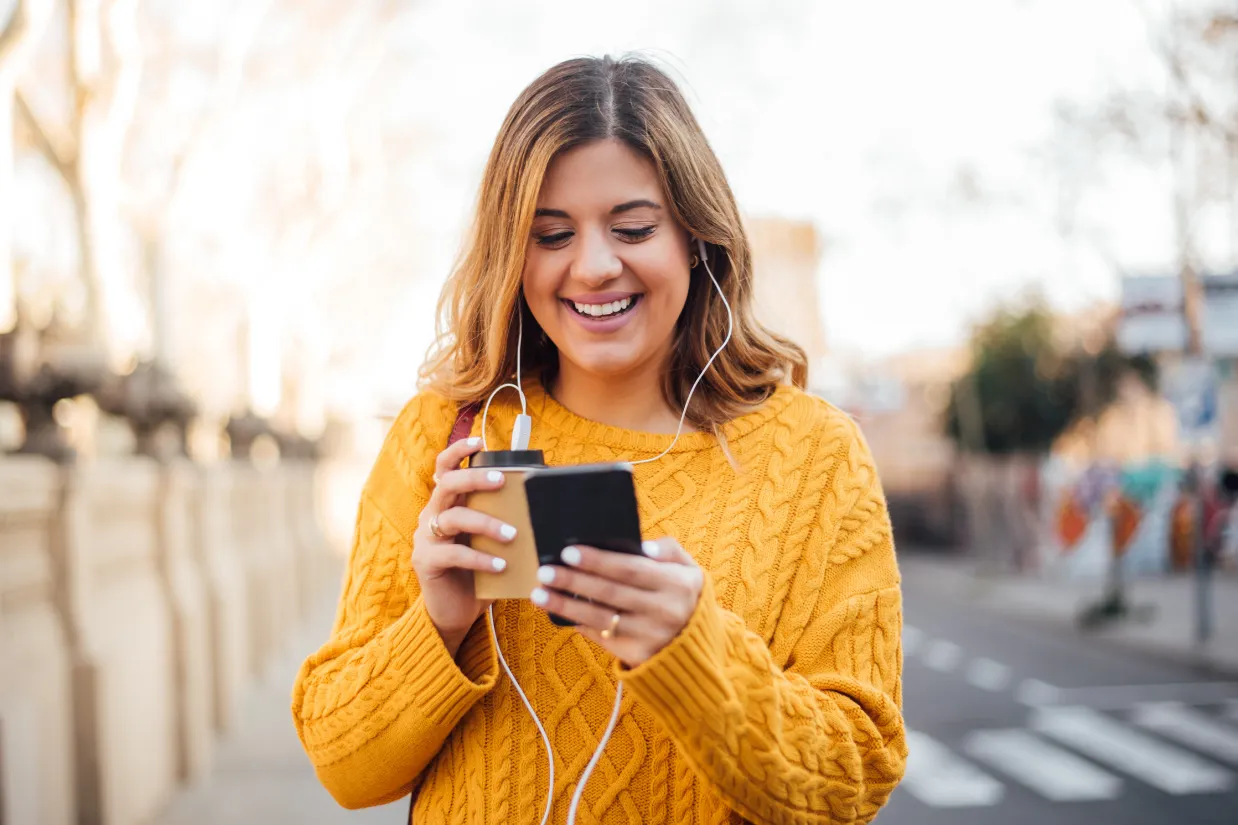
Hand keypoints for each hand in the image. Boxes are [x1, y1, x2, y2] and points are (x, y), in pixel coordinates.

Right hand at [412, 436, 518, 655]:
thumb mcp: (490, 541)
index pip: (444, 469)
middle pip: (447, 485)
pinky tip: (500, 564)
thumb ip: (503, 520)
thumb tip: (543, 505)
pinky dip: (479, 557)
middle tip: (501, 480)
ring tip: (512, 534)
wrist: (455, 611)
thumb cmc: (478, 571)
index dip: (457, 452)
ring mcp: (426, 538)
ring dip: (485, 522)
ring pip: (453, 517)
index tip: (478, 441)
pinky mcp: (426, 562)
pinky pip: (453, 554)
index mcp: (447, 504)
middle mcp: (432, 515)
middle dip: (475, 478)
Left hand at [530, 537, 703, 667]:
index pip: (630, 569)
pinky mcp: (635, 655)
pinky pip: (600, 636)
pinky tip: (557, 612)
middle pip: (609, 592)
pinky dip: (577, 622)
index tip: (568, 552)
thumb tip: (643, 546)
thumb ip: (669, 551)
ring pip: (599, 617)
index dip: (598, 561)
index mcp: (676, 584)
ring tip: (539, 593)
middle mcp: (662, 611)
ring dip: (565, 604)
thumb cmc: (684, 598)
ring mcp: (647, 636)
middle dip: (573, 580)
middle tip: (545, 570)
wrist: (696, 647)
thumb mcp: (689, 570)